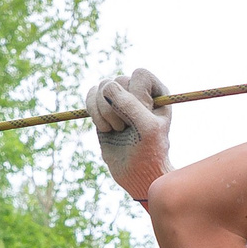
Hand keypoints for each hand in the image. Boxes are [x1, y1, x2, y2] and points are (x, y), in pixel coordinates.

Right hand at [84, 68, 172, 200]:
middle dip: (118, 108)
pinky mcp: (103, 108)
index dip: (136, 94)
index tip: (141, 115)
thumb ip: (130, 106)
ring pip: (102, 87)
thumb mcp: (146, 128)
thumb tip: (108, 87)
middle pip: (118, 80)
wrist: (136, 172)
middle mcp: (138, 91)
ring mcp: (119, 98)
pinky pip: (90, 95)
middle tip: (127, 128)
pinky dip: (94, 112)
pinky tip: (106, 129)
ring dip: (105, 111)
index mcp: (156, 91)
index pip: (140, 75)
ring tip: (118, 129)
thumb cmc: (149, 150)